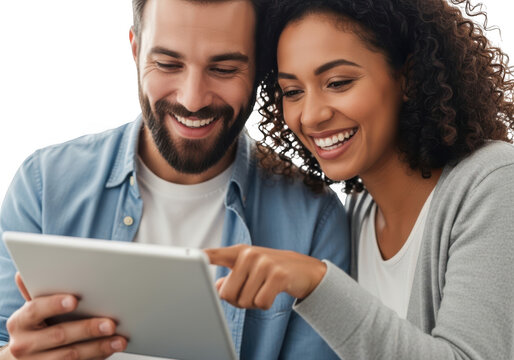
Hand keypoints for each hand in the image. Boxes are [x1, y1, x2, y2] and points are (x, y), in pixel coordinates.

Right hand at [1, 273, 126, 359]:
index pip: (35, 310)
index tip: (74, 300)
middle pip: (59, 335)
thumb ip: (37, 292)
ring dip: (98, 347)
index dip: (54, 304)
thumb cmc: (35, 327)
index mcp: (20, 322)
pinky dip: (97, 357)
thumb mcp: (34, 310)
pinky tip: (110, 349)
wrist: (24, 359)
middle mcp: (24, 344)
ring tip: (119, 340)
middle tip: (111, 323)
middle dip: (87, 328)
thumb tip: (24, 272)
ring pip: (71, 356)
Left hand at [205, 245, 326, 309]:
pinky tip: (272, 293)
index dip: (200, 257)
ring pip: (244, 301)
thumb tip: (215, 288)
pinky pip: (260, 303)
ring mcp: (264, 263)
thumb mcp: (249, 269)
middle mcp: (249, 255)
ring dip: (253, 303)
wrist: (305, 270)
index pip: (214, 254)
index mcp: (238, 252)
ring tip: (263, 289)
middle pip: (226, 293)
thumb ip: (230, 277)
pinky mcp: (278, 275)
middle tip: (251, 291)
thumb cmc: (271, 270)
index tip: (189, 255)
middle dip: (237, 300)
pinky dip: (264, 305)